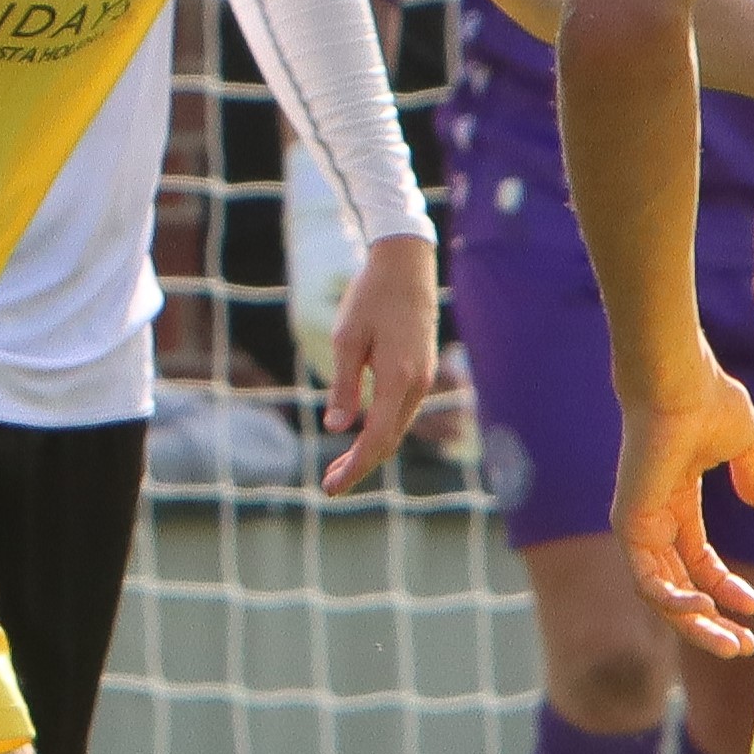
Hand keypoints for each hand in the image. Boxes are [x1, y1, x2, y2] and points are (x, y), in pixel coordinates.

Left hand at [320, 232, 440, 499]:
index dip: (355, 468)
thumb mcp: (347, 339)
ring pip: (397, 429)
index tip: (331, 488)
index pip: (378, 439)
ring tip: (338, 467)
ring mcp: (425, 379)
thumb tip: (337, 429)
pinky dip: (382, 432)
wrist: (406, 264)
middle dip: (359, 466)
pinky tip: (362, 436)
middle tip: (328, 485)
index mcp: (399, 379)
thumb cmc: (371, 296)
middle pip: (390, 441)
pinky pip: (402, 413)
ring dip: (370, 450)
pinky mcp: (422, 371)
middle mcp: (418, 385)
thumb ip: (344, 387)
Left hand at [610, 357, 753, 659]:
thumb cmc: (708, 401)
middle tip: (741, 647)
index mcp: (675, 504)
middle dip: (711, 620)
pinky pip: (646, 582)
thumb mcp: (742, 446)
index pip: (698, 561)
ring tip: (730, 643)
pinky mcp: (630, 526)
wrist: (680, 382)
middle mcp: (653, 520)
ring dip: (696, 623)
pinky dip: (672, 603)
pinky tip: (703, 610)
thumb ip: (752, 476)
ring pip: (662, 595)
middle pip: (679, 587)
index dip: (726, 588)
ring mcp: (638, 526)